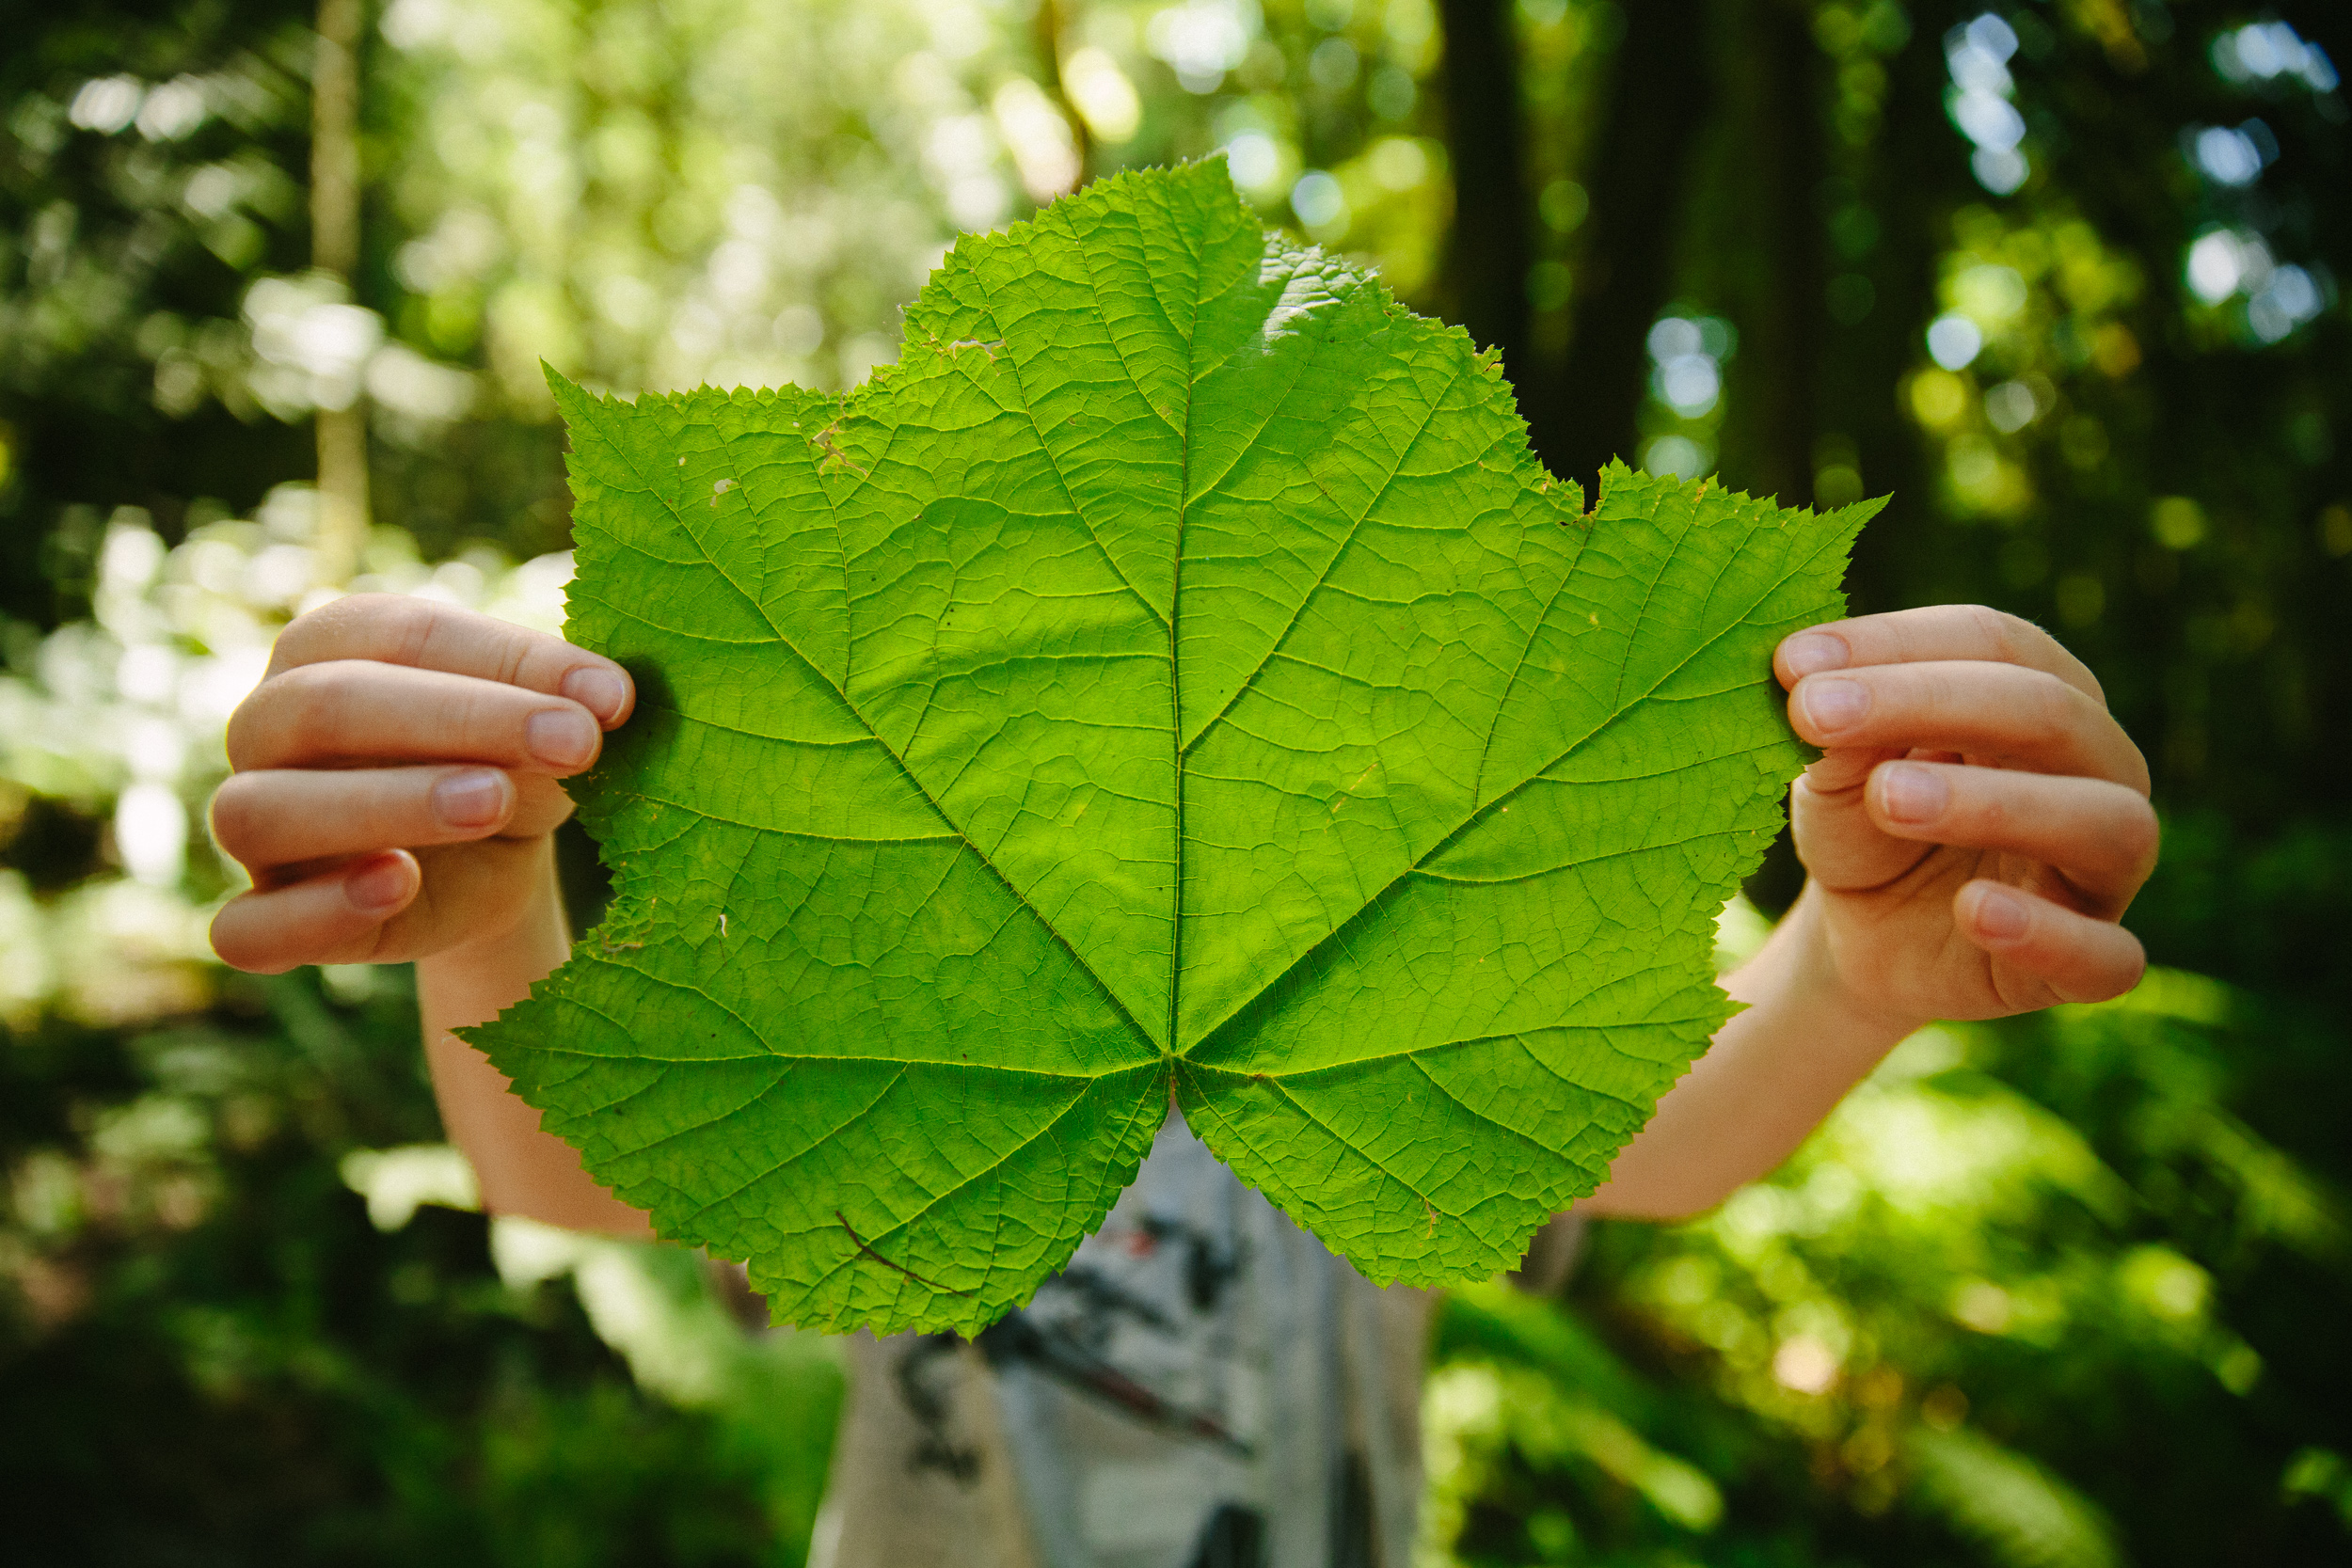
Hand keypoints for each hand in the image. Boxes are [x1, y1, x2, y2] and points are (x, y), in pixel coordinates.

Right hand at [208, 595, 634, 972]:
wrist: (494, 861)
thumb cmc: (510, 759)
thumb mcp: (542, 725)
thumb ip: (561, 703)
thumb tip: (607, 697)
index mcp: (329, 646)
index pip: (400, 635)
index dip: (507, 661)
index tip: (611, 697)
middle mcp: (268, 726)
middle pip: (324, 706)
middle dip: (457, 720)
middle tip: (572, 744)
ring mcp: (252, 824)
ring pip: (264, 811)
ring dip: (382, 805)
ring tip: (493, 802)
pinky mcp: (264, 919)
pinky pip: (248, 928)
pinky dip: (316, 913)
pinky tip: (399, 886)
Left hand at [1774, 604, 2155, 1027]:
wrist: (1864, 937)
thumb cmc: (1864, 828)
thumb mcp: (1837, 778)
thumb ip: (1840, 738)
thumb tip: (1816, 694)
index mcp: (2045, 694)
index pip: (1997, 643)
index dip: (1897, 644)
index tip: (1791, 664)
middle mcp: (2099, 769)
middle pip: (2053, 713)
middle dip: (1931, 704)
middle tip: (1815, 715)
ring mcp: (2106, 868)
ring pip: (2105, 822)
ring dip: (1996, 803)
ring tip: (1885, 798)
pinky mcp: (2093, 962)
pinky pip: (2108, 955)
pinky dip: (2048, 935)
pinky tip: (1972, 910)